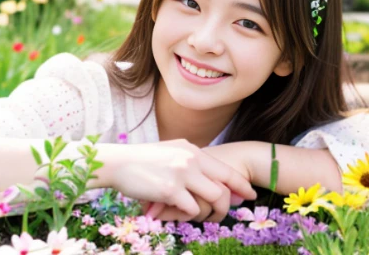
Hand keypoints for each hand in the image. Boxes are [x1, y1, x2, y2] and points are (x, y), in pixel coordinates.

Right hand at [100, 139, 256, 218]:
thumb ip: (192, 162)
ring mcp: (182, 174)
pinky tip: (178, 214)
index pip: (226, 169)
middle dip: (228, 205)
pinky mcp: (170, 190)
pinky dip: (188, 215)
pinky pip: (191, 208)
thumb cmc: (144, 160)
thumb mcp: (172, 152)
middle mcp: (191, 160)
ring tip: (200, 217)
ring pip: (214, 198)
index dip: (241, 184)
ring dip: (210, 212)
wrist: (117, 163)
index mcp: (193, 151)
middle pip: (225, 186)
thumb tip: (213, 179)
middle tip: (224, 215)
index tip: (251, 194)